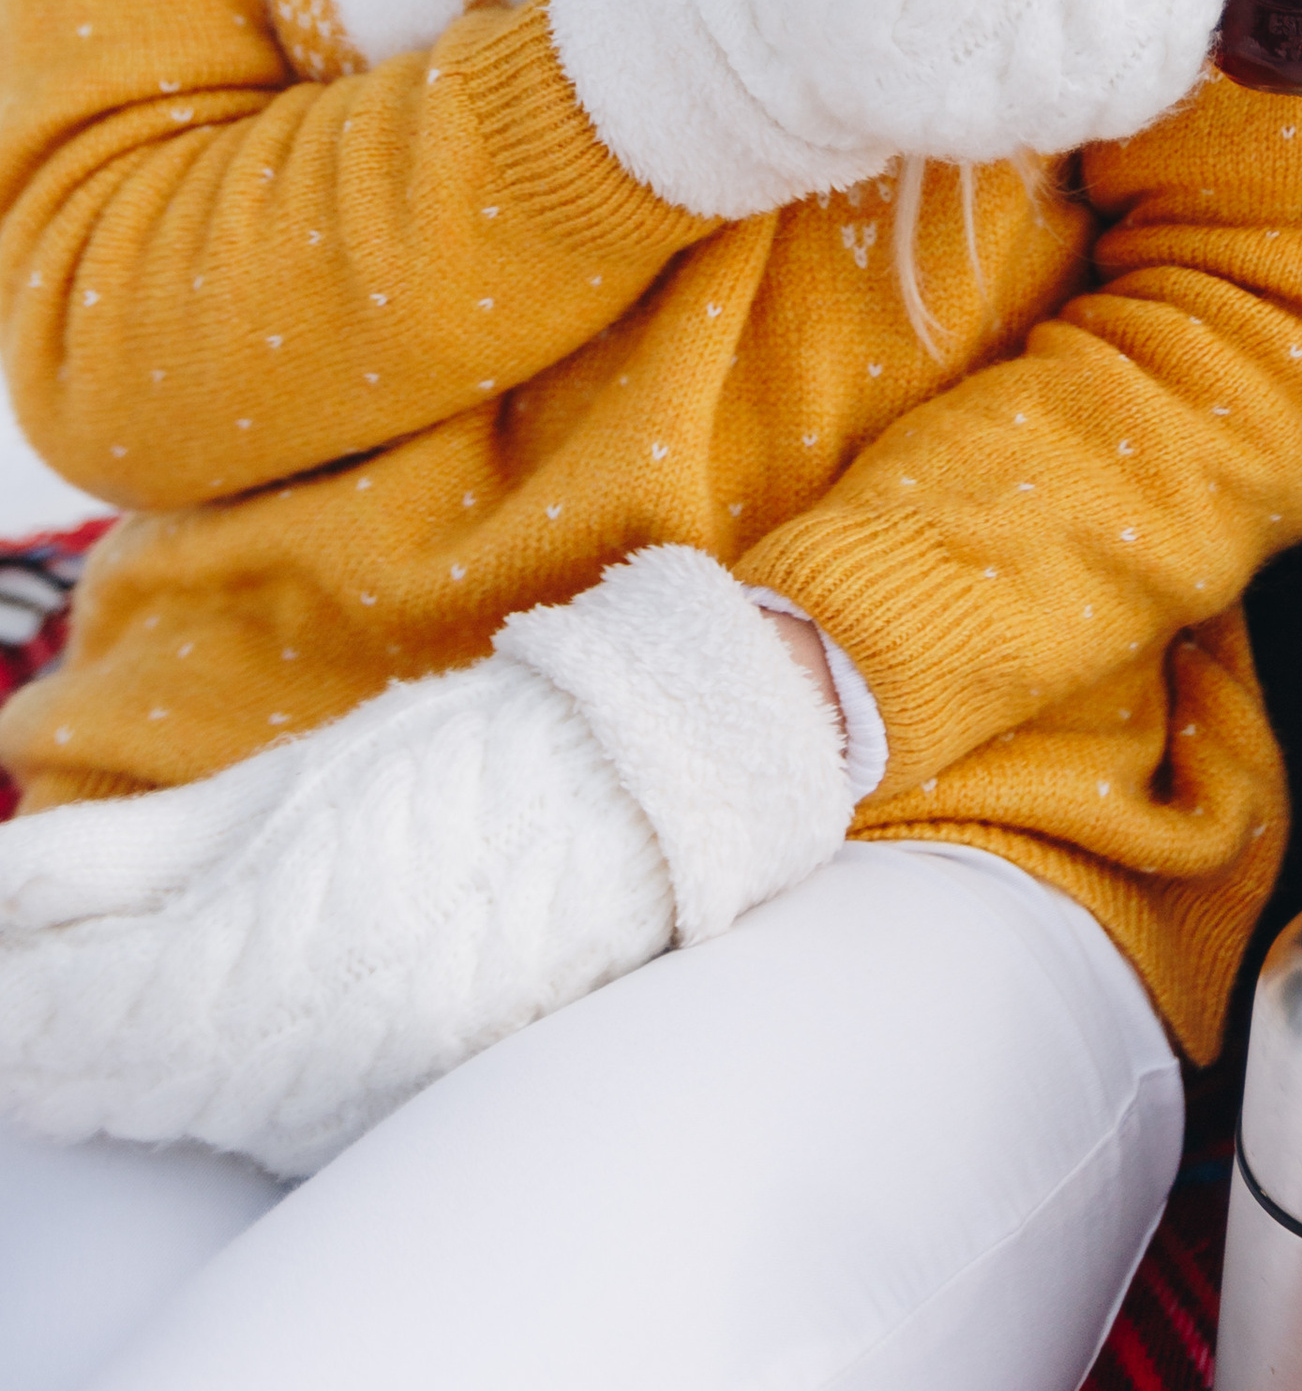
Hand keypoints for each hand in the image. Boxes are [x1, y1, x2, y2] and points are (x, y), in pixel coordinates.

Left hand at [0, 546, 848, 1175]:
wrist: (648, 811)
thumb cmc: (465, 764)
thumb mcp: (281, 780)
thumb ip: (119, 852)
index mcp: (235, 964)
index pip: (46, 1022)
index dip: (2, 1000)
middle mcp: (272, 1070)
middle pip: (87, 1086)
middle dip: (38, 1035)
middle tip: (24, 979)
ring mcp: (326, 1114)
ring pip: (155, 1115)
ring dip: (103, 1067)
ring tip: (89, 1003)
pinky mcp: (375, 1125)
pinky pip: (239, 1126)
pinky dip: (189, 1090)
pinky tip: (188, 1038)